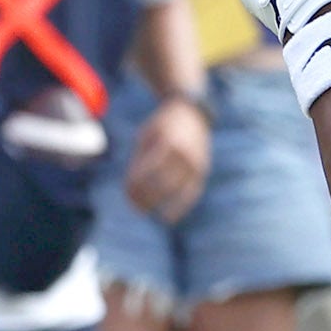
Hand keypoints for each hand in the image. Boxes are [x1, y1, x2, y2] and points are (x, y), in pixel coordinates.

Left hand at [123, 93, 209, 222]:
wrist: (191, 113)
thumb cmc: (162, 127)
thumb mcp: (146, 137)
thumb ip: (138, 161)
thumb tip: (130, 190)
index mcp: (168, 142)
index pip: (148, 170)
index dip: (136, 185)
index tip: (127, 195)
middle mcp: (185, 154)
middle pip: (163, 183)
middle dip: (147, 198)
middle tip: (135, 208)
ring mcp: (197, 162)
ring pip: (179, 191)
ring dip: (163, 206)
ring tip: (150, 215)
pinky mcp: (203, 169)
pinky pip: (193, 193)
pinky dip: (182, 207)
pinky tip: (170, 217)